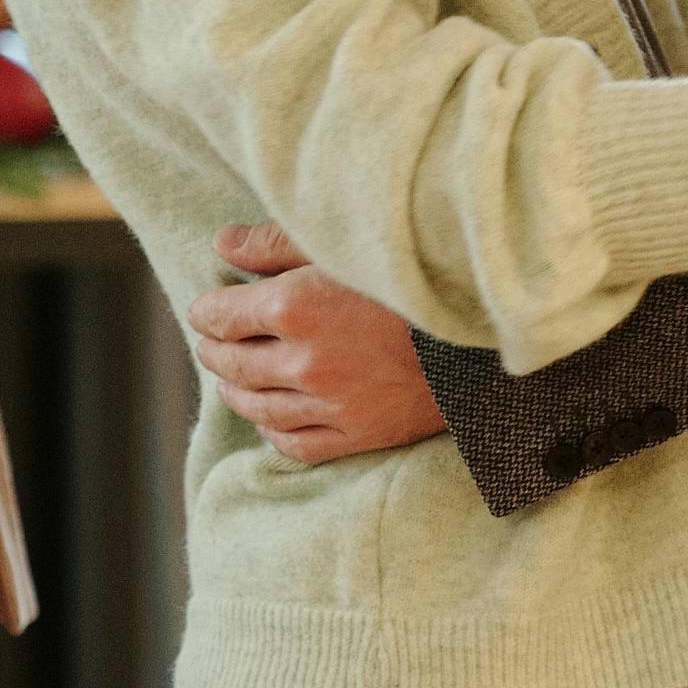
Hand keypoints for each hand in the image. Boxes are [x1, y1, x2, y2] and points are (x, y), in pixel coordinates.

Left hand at [185, 223, 442, 464]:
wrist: (482, 330)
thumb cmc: (412, 275)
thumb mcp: (341, 243)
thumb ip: (276, 243)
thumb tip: (223, 244)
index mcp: (296, 307)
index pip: (221, 315)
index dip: (207, 310)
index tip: (206, 307)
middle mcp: (304, 362)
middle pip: (233, 363)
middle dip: (215, 350)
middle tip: (211, 341)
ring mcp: (330, 404)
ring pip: (258, 407)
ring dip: (235, 392)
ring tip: (229, 379)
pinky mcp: (358, 434)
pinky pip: (296, 444)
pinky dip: (273, 432)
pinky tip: (268, 420)